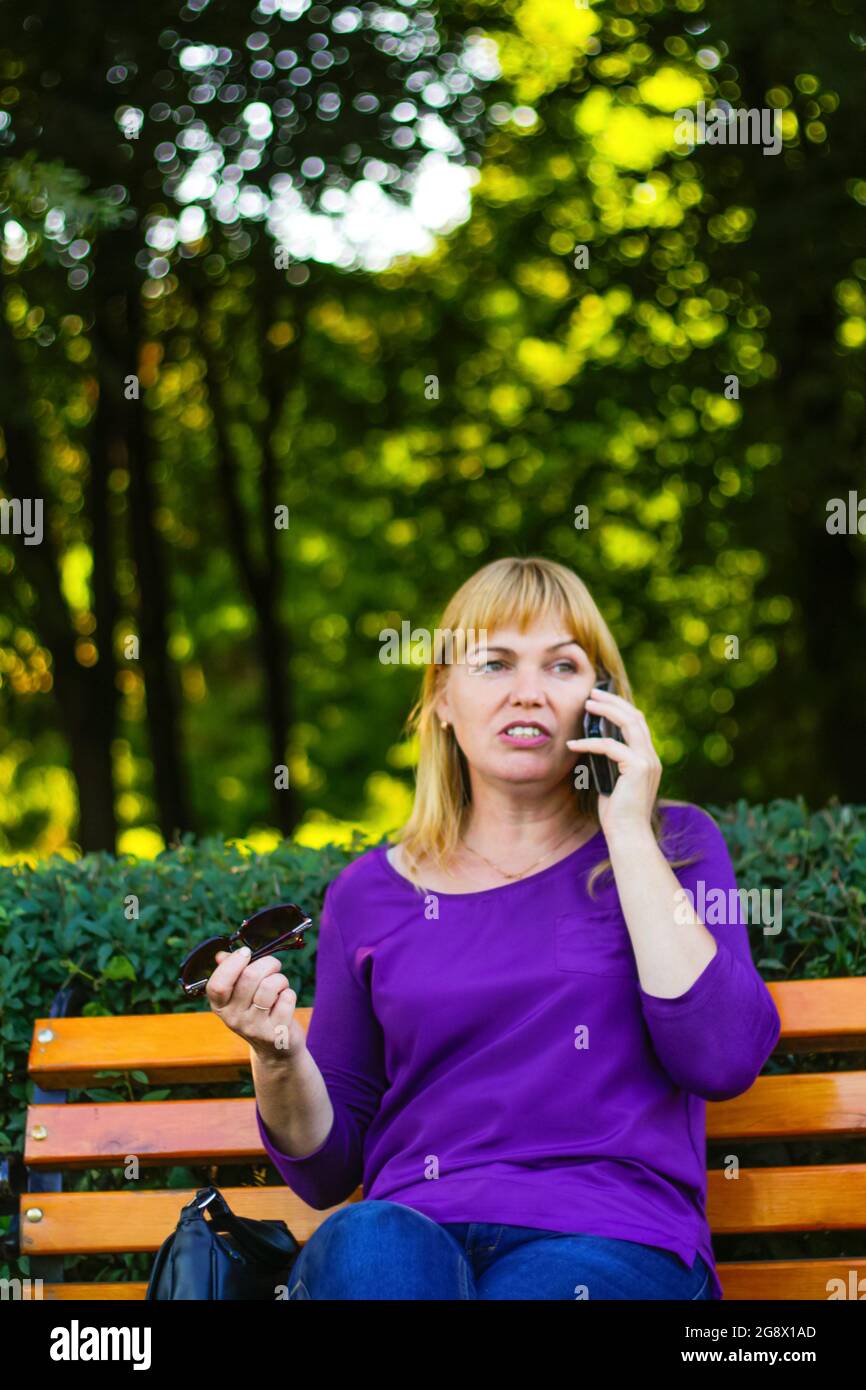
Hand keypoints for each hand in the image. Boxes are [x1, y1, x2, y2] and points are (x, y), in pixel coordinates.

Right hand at [205, 947, 306, 1063]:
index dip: (233, 963)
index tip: (246, 953)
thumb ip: (230, 973)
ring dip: (280, 978)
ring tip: (280, 985)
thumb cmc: (258, 1011)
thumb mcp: (239, 996)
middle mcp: (233, 1018)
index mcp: (220, 1006)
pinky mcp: (276, 1033)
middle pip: (249, 977)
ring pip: (270, 985)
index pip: (217, 984)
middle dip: (267, 963)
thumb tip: (221, 956)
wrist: (275, 1049)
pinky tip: (285, 1002)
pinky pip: (286, 999)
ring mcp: (254, 1027)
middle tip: (273, 966)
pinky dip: (289, 994)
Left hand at [566, 686, 661, 838]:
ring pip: (629, 723)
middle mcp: (652, 757)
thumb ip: (608, 763)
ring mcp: (648, 761)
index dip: (620, 708)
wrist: (628, 835)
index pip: (638, 723)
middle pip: (635, 716)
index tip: (599, 700)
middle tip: (592, 693)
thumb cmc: (616, 814)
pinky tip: (572, 744)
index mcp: (648, 759)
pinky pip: (610, 747)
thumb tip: (590, 745)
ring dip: (606, 711)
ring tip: (587, 705)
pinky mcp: (638, 768)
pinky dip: (589, 743)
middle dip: (613, 702)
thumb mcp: (611, 781)